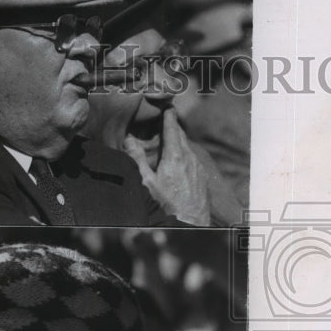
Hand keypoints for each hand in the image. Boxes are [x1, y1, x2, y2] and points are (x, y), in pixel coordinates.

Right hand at [124, 109, 211, 225]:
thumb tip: (128, 139)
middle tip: (165, 120)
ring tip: (169, 140)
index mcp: (175, 156)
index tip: (167, 107)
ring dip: (178, 141)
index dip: (168, 116)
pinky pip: (192, 158)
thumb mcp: (147, 182)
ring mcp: (198, 167)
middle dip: (173, 127)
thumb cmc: (167, 205)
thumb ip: (137, 159)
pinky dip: (185, 153)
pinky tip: (179, 160)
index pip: (172, 128)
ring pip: (187, 147)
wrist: (191, 222)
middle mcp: (189, 158)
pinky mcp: (202, 176)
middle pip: (181, 135)